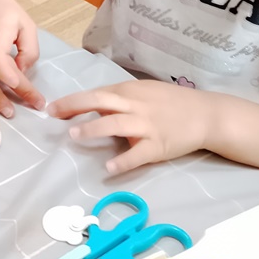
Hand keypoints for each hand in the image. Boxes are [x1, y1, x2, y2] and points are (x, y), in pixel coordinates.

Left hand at [48, 80, 215, 173]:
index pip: (96, 93)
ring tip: (74, 135)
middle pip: (101, 101)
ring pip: (116, 124)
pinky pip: (137, 154)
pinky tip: (108, 167)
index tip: (53, 108)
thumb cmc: (172, 103)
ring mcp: (147, 126)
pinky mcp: (158, 146)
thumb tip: (92, 105)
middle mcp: (136, 106)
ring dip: (93, 128)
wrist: (206, 115)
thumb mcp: (145, 92)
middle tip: (54, 115)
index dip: (73, 101)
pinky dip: (123, 161)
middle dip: (75, 107)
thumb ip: (120, 98)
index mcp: (130, 92)